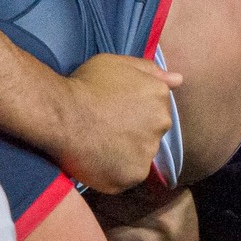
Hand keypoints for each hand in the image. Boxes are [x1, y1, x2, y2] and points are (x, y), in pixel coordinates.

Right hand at [52, 53, 180, 192]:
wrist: (61, 114)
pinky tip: (96, 160)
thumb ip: (149, 70)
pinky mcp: (133, 176)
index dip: (133, 112)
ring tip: (98, 144)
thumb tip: (178, 80)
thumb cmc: (85, 84)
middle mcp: (161, 124)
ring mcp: (148, 152)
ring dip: (124, 154)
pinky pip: (126, 177)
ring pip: (139, 157)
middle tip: (104, 129)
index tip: (113, 111)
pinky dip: (113, 173)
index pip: (156, 109)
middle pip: (150, 133)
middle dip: (132, 133)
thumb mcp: (116, 63)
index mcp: (160, 96)